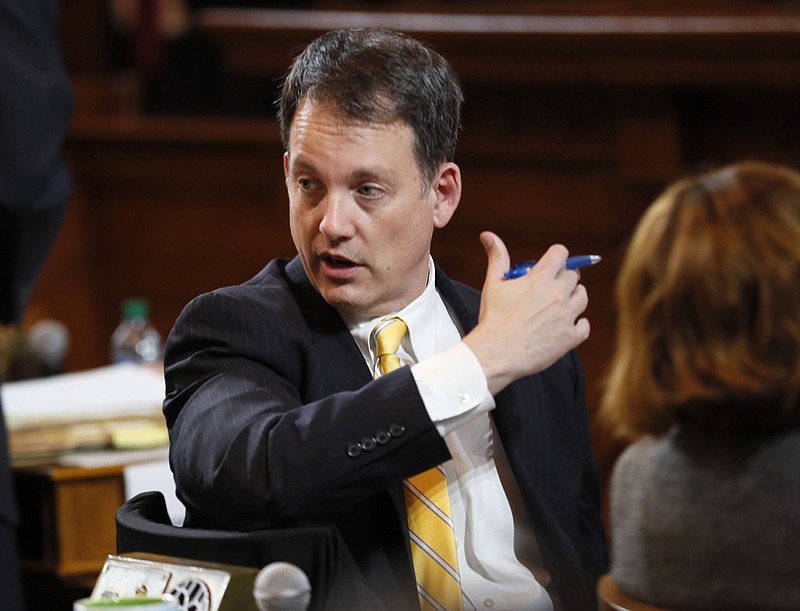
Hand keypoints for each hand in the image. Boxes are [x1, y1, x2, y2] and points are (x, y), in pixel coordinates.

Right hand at [463, 231, 589, 394]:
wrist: (497, 353)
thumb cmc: (493, 318)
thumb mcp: (494, 284)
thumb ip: (497, 257)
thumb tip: (488, 235)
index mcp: (540, 279)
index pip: (561, 254)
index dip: (556, 256)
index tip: (552, 262)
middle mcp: (558, 295)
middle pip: (573, 275)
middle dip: (563, 277)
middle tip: (551, 285)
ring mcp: (566, 317)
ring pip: (582, 297)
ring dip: (573, 297)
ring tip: (559, 303)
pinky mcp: (570, 338)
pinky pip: (584, 325)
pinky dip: (578, 324)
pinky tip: (566, 324)